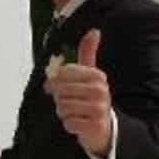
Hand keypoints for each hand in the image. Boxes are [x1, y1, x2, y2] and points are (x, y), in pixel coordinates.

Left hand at [45, 28, 111, 156]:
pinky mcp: (95, 126)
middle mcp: (101, 90)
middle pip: (61, 91)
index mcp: (97, 76)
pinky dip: (69, 125)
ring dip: (64, 113)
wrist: (104, 128)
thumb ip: (88, 53)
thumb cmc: (92, 99)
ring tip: (75, 113)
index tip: (54, 88)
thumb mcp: (91, 75)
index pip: (64, 73)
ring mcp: (99, 108)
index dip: (54, 81)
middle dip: (60, 99)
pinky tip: (79, 124)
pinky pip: (68, 123)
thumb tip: (95, 30)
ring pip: (63, 107)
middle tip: (69, 104)